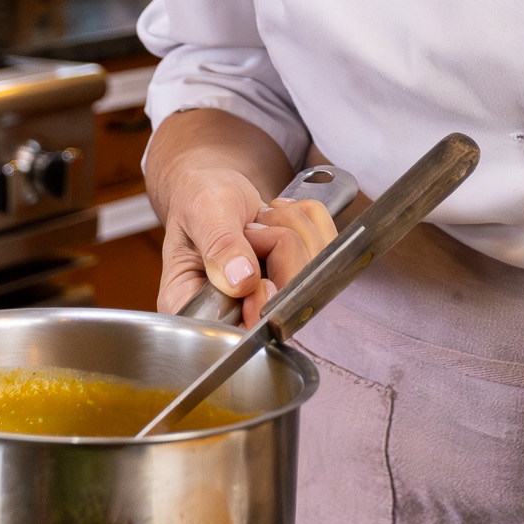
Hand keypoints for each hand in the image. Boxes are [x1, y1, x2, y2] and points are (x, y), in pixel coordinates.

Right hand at [158, 169, 336, 325]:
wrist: (213, 188)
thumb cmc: (198, 199)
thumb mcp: (203, 213)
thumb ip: (220, 245)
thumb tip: (241, 282)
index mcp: (196, 308)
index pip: (237, 335)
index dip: (260, 310)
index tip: (259, 277)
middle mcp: (234, 312)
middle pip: (287, 302)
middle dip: (280, 247)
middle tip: (250, 228)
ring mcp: (269, 298)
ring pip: (313, 271)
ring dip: (294, 228)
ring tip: (260, 219)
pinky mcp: (295, 278)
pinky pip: (327, 249)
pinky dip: (309, 221)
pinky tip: (279, 217)